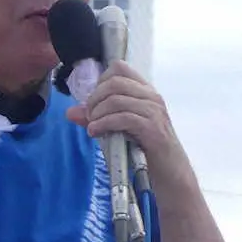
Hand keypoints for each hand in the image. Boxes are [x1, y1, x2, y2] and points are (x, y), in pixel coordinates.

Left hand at [65, 60, 185, 177]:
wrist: (171, 173)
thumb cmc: (146, 150)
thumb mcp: (119, 130)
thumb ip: (98, 118)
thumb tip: (71, 112)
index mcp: (145, 92)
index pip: (120, 68)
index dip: (100, 81)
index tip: (95, 101)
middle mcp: (152, 97)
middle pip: (115, 82)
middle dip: (95, 98)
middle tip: (90, 116)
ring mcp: (154, 112)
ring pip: (117, 99)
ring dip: (98, 113)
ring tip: (92, 126)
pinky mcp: (152, 129)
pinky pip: (123, 118)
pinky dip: (103, 124)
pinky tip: (96, 132)